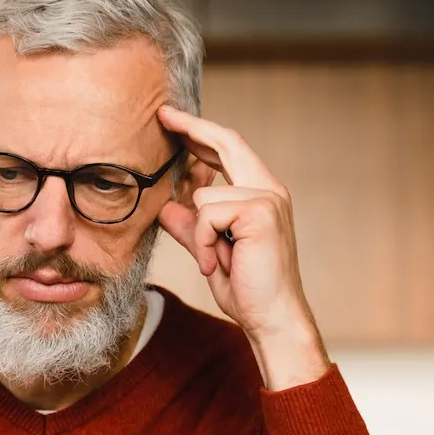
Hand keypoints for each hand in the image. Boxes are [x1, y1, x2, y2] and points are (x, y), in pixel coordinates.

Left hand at [156, 104, 329, 389]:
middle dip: (191, 128)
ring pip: (204, 195)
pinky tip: (218, 264)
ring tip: (213, 261)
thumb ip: (190, 225)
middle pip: (227, 142)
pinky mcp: (260, 212)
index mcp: (260, 194)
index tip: (172, 120)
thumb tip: (166, 206)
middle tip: (162, 115)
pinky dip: (203, 242)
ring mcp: (268, 198)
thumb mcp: (208, 251)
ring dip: (197, 234)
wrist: (272, 318)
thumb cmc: (247, 289)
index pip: (229, 150)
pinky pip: (207, 214)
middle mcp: (269, 190)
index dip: (200, 133)